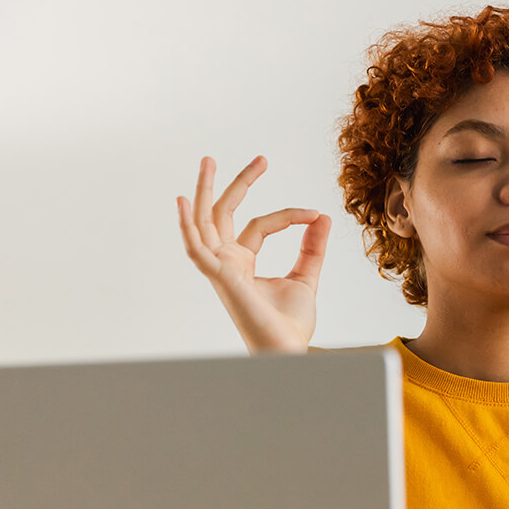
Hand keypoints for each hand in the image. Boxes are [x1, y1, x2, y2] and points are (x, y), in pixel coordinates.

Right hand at [177, 156, 330, 352]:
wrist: (288, 349)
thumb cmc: (291, 324)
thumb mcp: (306, 276)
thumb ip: (312, 247)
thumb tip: (323, 216)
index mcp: (243, 262)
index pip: (260, 225)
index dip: (289, 215)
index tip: (315, 214)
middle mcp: (227, 262)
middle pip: (224, 213)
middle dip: (237, 183)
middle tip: (258, 159)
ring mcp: (219, 269)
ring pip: (206, 222)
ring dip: (205, 191)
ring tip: (209, 161)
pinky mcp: (219, 277)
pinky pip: (197, 248)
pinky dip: (187, 226)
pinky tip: (185, 202)